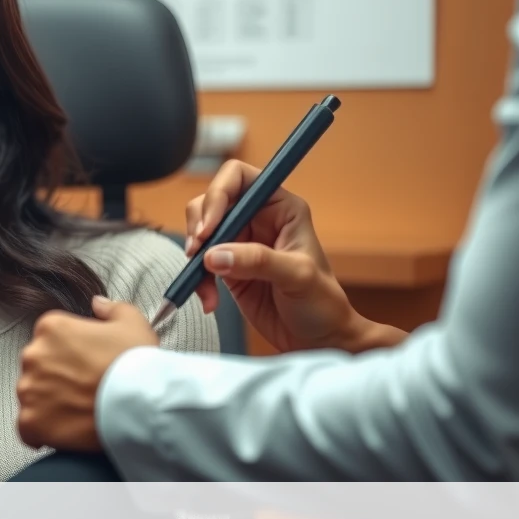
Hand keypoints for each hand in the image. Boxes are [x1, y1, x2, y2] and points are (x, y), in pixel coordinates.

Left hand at [16, 296, 157, 451]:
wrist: (139, 404)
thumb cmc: (134, 363)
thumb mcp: (131, 322)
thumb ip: (110, 308)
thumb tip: (96, 304)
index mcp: (51, 327)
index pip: (50, 339)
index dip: (69, 354)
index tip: (84, 365)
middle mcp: (33, 355)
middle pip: (38, 367)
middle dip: (56, 377)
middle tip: (83, 389)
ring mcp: (29, 389)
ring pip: (32, 396)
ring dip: (48, 403)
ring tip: (77, 412)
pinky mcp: (31, 421)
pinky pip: (28, 428)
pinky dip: (41, 431)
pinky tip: (62, 430)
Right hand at [186, 159, 398, 353]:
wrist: (319, 341)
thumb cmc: (323, 304)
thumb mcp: (297, 277)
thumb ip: (257, 261)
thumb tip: (213, 255)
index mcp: (280, 207)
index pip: (238, 177)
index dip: (218, 194)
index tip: (208, 228)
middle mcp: (258, 219)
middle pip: (211, 202)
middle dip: (199, 226)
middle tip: (198, 253)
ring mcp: (240, 243)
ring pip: (200, 231)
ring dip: (195, 256)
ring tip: (204, 284)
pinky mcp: (227, 267)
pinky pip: (199, 263)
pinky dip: (196, 279)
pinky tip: (209, 300)